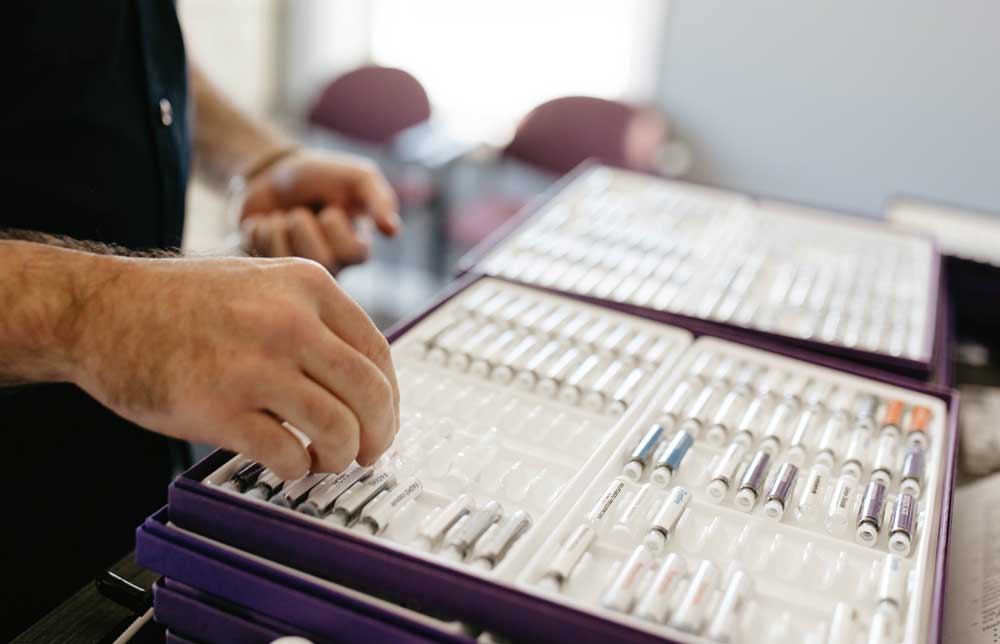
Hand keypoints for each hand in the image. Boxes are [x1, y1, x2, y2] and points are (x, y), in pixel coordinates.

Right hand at [69, 255, 399, 478]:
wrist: (100, 310)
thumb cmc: (181, 303)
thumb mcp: (263, 284)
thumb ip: (315, 321)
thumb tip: (365, 381)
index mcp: (307, 286)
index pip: (379, 353)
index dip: (389, 398)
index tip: (382, 420)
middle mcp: (289, 322)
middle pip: (370, 394)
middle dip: (378, 435)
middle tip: (367, 453)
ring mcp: (254, 365)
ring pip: (339, 429)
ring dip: (340, 457)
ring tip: (323, 460)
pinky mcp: (219, 409)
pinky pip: (288, 455)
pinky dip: (297, 470)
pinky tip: (286, 464)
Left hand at [239, 151, 400, 272]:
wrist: (274, 172)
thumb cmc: (323, 175)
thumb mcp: (358, 177)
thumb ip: (379, 199)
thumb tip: (393, 231)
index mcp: (357, 247)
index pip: (355, 253)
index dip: (335, 226)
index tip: (329, 208)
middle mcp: (331, 265)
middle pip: (322, 262)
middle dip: (303, 225)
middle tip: (298, 212)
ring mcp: (298, 270)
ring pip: (290, 261)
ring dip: (279, 227)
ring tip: (281, 216)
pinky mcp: (268, 267)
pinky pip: (260, 255)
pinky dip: (258, 230)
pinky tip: (265, 223)